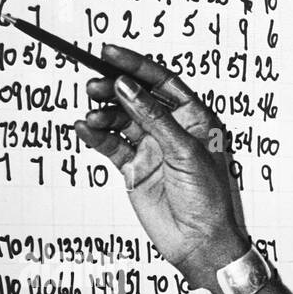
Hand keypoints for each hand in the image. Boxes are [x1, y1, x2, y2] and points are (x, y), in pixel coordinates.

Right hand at [73, 44, 250, 276]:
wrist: (199, 241)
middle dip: (113, 89)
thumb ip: (154, 118)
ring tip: (92, 117)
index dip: (136, 66)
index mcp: (194, 119)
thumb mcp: (185, 151)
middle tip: (94, 86)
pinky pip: (111, 144)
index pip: (162, 82)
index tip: (108, 51)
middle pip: (136, 97)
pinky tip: (85, 128)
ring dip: (103, 114)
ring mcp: (151, 147)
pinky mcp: (134, 167)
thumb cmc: (207, 199)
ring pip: (120, 119)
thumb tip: (126, 86)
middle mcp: (171, 129)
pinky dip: (96, 135)